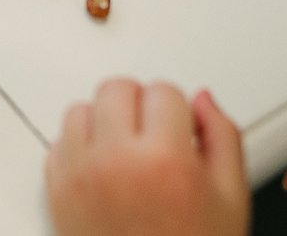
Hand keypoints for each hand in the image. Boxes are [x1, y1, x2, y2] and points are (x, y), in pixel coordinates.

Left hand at [45, 79, 249, 235]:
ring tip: (126, 154)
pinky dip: (78, 150)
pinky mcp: (55, 191)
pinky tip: (103, 171)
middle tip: (154, 137)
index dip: (177, 111)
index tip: (181, 130)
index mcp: (166, 160)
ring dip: (103, 124)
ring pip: (81, 110)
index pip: (163, 91)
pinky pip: (58, 143)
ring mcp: (80, 175)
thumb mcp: (231, 199)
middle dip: (139, 106)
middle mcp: (116, 161)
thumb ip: (223, 138)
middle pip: (117, 88)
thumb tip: (203, 100)